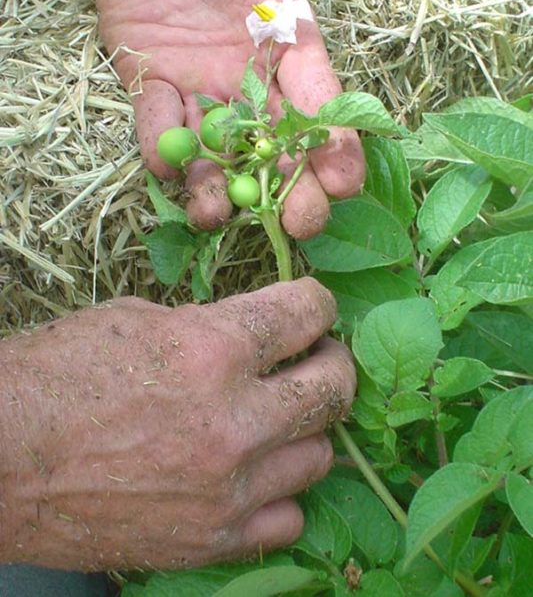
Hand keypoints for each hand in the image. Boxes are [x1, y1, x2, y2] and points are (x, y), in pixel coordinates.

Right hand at [0, 279, 354, 570]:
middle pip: (333, 387)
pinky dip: (280, 491)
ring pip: (320, 455)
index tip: (313, 306)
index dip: (317, 302)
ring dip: (305, 428)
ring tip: (279, 417)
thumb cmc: (56, 376)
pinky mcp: (212, 539)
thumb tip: (251, 335)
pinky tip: (255, 474)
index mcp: (212, 350)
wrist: (2, 459)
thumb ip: (208, 327)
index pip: (305, 314)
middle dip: (332, 361)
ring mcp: (227, 489)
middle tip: (316, 357)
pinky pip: (288, 517)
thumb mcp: (135, 321)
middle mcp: (233, 421)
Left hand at [92, 0, 427, 237]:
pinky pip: (157, 126)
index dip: (336, 146)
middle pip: (276, 148)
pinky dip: (160, 149)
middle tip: (299, 226)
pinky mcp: (155, 89)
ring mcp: (202, 92)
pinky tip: (165, 171)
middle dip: (289, 189)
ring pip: (217, 153)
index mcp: (292, 49)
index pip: (322, 105)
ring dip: (217, 188)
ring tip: (217, 215)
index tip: (348, 183)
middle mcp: (252, 84)